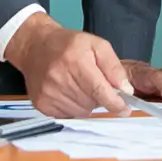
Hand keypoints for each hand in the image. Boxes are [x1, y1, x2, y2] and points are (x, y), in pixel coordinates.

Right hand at [3, 14, 130, 117]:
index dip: (115, 103)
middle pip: (92, 103)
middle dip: (99, 97)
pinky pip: (68, 115)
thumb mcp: (97, 45)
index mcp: (75, 61)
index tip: (124, 108)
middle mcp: (59, 78)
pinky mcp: (42, 103)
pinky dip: (73, 107)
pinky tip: (68, 91)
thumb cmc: (67, 45)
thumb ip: (114, 66)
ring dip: (86, 103)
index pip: (99, 90)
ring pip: (81, 112)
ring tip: (78, 85)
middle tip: (93, 83)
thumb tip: (125, 89)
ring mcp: (49, 92)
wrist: (35, 46)